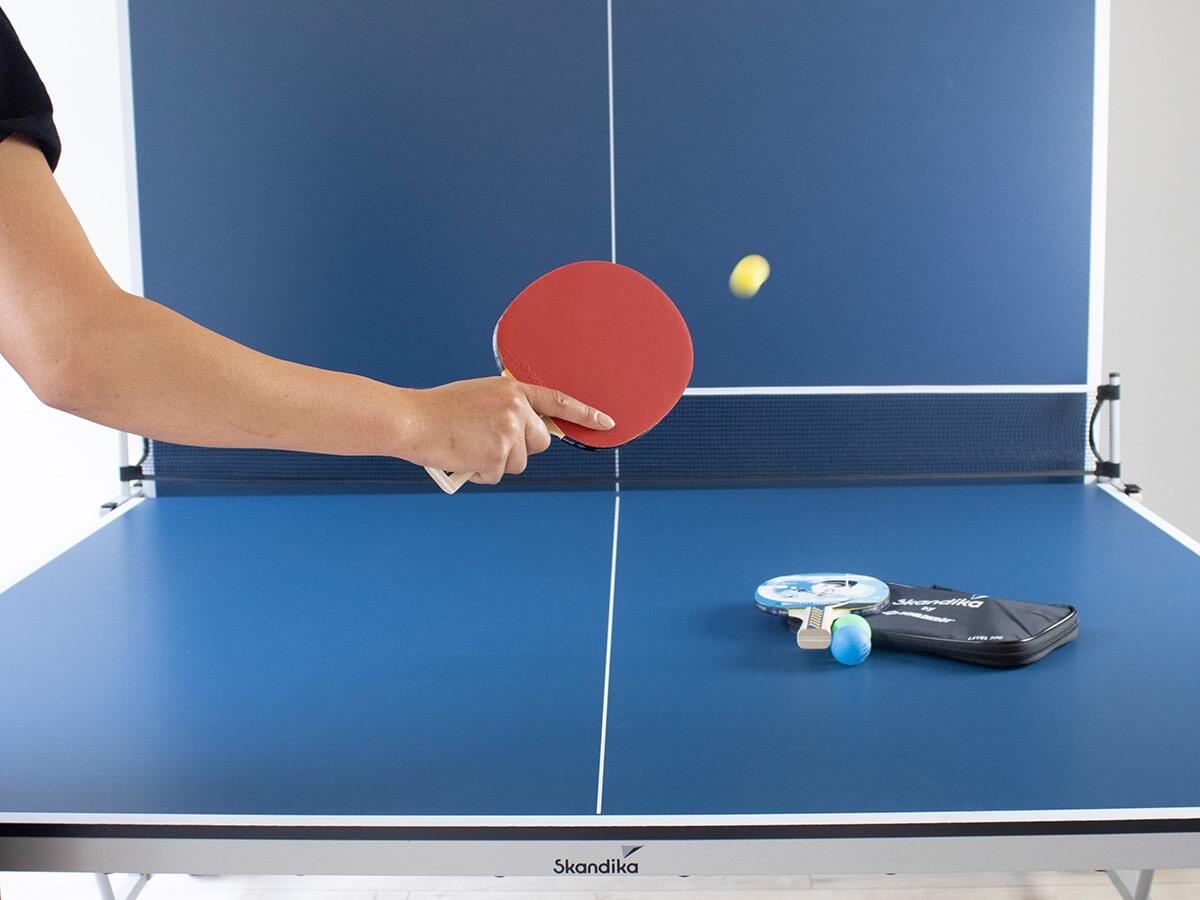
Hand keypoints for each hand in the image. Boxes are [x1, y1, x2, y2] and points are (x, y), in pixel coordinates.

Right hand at [402, 377, 613, 483]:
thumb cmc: (438, 411)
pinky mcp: (499, 454)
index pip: (557, 401)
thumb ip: (504, 409)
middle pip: (539, 441)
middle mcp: (516, 408)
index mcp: (512, 389)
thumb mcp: (478, 398)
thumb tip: (520, 434)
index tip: (607, 422)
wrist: (412, 420)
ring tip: (469, 447)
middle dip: (520, 449)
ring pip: (519, 462)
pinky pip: (498, 475)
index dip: (584, 413)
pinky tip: (462, 457)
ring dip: (497, 463)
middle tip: (488, 443)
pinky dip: (481, 473)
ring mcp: (509, 431)